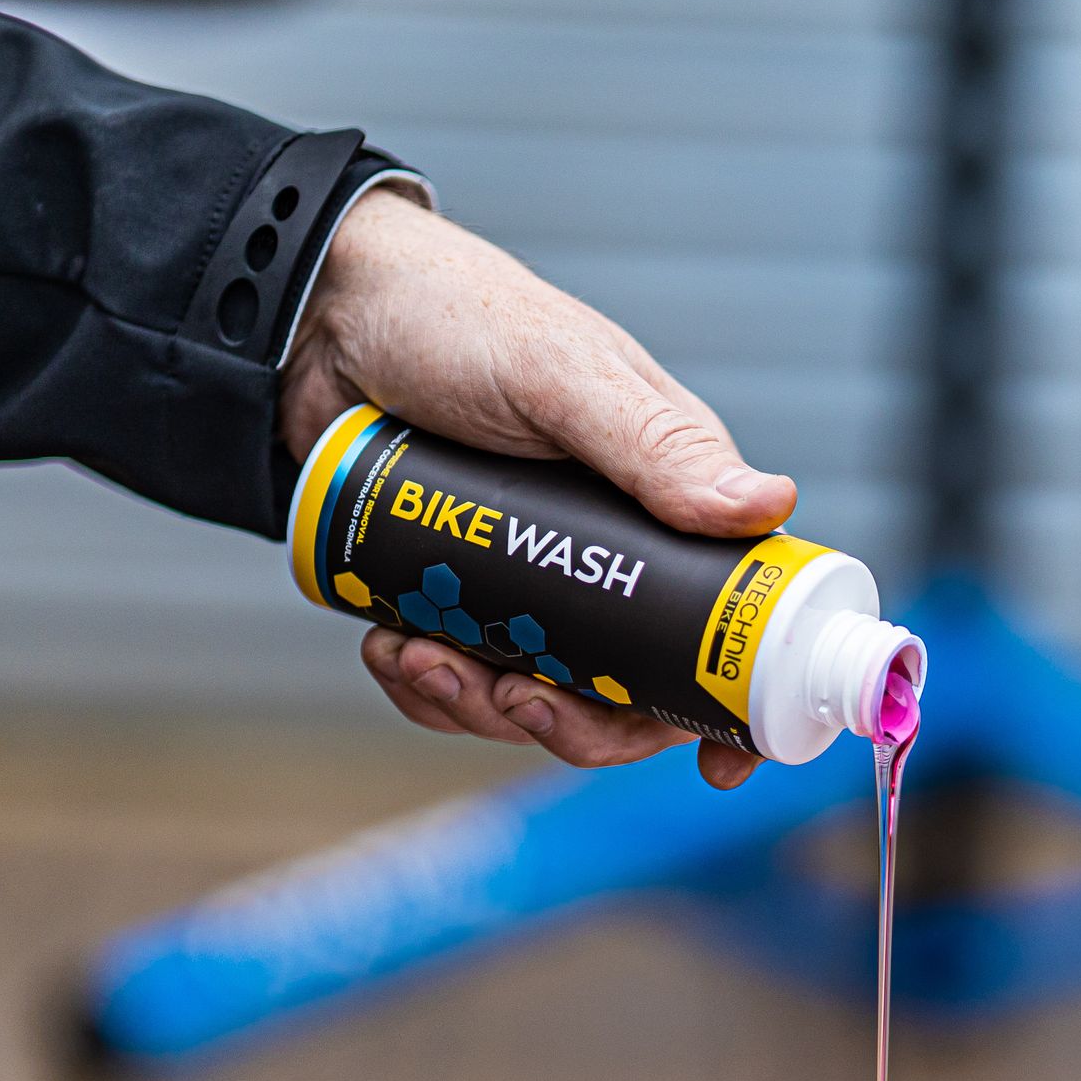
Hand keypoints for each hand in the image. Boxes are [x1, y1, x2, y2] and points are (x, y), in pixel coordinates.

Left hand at [282, 188, 795, 786]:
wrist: (312, 319)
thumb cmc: (451, 316)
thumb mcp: (560, 375)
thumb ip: (655, 446)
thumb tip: (768, 506)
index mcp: (666, 503)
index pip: (727, 619)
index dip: (732, 700)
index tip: (718, 764)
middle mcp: (610, 554)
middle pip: (632, 694)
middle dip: (576, 722)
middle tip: (517, 698)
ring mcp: (530, 584)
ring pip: (539, 699)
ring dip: (480, 703)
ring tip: (420, 653)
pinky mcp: (454, 597)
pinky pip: (459, 682)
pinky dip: (425, 686)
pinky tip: (388, 643)